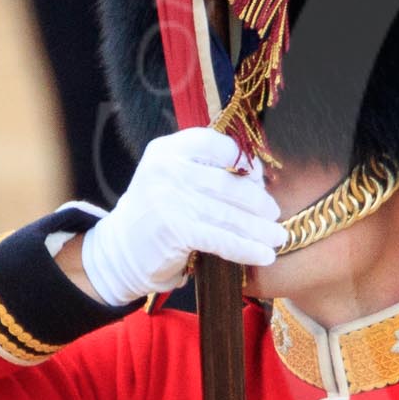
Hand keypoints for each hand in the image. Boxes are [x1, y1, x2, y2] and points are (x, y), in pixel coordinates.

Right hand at [79, 128, 287, 305]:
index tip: (258, 177)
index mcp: (167, 149)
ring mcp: (169, 198)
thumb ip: (205, 169)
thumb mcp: (172, 179)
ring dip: (259, 229)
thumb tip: (258, 175)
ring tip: (278, 237)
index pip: (216, 144)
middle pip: (228, 183)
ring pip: (228, 214)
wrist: (120, 251)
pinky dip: (246, 248)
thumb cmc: (157, 214)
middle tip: (274, 214)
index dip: (243, 161)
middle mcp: (166, 169)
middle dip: (257, 201)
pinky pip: (221, 238)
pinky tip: (265, 255)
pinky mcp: (175, 229)